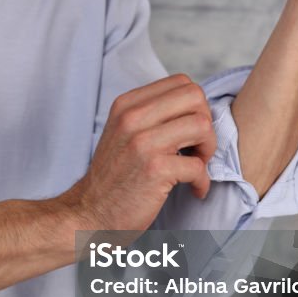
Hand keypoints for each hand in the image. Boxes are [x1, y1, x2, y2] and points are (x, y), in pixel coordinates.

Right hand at [58, 73, 215, 230]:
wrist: (89, 214)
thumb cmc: (114, 177)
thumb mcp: (123, 133)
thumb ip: (151, 115)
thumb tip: (196, 108)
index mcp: (126, 105)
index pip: (181, 82)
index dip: (195, 106)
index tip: (188, 131)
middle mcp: (132, 118)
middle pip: (195, 97)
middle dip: (206, 123)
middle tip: (197, 148)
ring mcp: (143, 143)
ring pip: (202, 125)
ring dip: (208, 150)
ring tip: (196, 166)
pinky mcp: (155, 170)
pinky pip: (198, 166)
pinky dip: (202, 181)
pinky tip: (192, 189)